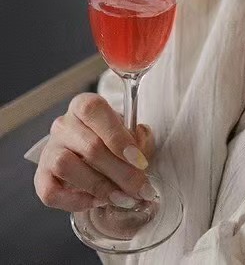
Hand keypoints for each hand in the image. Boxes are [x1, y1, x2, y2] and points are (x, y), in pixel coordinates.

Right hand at [33, 92, 156, 211]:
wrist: (90, 155)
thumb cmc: (112, 139)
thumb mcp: (129, 131)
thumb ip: (138, 138)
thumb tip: (140, 155)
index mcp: (84, 105)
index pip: (94, 111)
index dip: (118, 136)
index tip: (139, 161)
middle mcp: (63, 125)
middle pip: (89, 146)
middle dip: (120, 172)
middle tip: (140, 190)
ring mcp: (50, 150)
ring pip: (66, 166)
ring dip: (99, 187)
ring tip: (121, 198)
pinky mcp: (41, 176)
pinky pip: (50, 192)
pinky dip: (75, 201)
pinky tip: (97, 202)